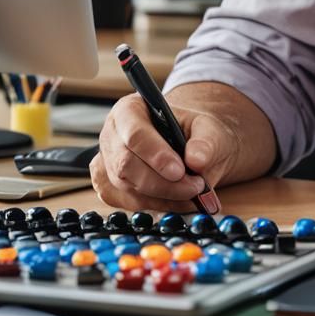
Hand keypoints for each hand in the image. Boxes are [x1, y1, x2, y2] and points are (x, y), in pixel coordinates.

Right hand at [90, 93, 235, 212]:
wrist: (191, 147)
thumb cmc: (194, 131)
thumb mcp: (208, 127)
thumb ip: (205, 141)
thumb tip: (197, 160)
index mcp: (130, 110)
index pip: (135, 135)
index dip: (155, 155)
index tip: (179, 171)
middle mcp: (111, 136)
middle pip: (126, 165)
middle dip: (162, 182)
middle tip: (195, 187)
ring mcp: (106, 163)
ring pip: (127, 188)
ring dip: (163, 196)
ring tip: (192, 193)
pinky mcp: (110, 187)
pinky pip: (129, 203)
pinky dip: (157, 205)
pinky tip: (178, 200)